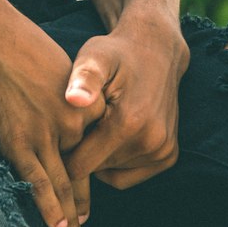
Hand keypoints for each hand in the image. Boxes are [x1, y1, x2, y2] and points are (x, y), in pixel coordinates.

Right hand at [0, 0, 106, 226]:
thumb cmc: (19, 44)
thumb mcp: (59, 69)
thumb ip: (69, 100)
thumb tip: (68, 122)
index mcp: (86, 101)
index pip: (95, 144)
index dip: (93, 167)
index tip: (92, 184)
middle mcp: (73, 120)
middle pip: (83, 167)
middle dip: (84, 198)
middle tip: (86, 223)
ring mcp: (47, 132)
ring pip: (64, 181)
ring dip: (70, 211)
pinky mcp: (19, 139)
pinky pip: (38, 181)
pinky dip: (49, 205)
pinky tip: (57, 224)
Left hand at [63, 16, 190, 188]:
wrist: (156, 50)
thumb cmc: (116, 53)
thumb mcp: (96, 56)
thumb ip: (84, 78)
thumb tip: (73, 99)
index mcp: (128, 123)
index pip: (79, 166)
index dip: (64, 151)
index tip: (60, 128)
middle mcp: (150, 142)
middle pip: (95, 171)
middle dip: (82, 152)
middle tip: (80, 122)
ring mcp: (162, 151)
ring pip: (111, 174)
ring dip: (99, 156)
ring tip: (97, 124)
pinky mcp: (168, 156)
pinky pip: (128, 176)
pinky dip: (115, 162)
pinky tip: (111, 135)